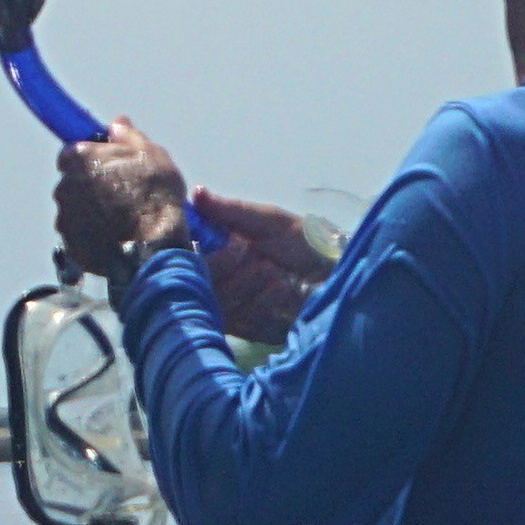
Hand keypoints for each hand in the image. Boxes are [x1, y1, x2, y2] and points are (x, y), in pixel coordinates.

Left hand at [55, 124, 193, 274]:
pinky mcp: (69, 244)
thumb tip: (118, 124)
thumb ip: (129, 136)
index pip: (73, 151)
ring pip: (76, 210)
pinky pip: (79, 235)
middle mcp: (64, 187)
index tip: (108, 163)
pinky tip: (117, 236)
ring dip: (92, 211)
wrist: (153, 247)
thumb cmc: (155, 197)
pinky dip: (93, 234)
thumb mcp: (153, 155)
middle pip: (73, 181)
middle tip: (123, 192)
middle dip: (92, 185)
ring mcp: (64, 218)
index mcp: (80, 158)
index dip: (93, 157)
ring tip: (124, 218)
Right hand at [194, 194, 334, 336]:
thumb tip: (196, 194)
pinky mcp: (250, 330)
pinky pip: (240, 321)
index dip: (195, 250)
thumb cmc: (305, 242)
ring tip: (273, 270)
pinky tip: (281, 290)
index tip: (223, 241)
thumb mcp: (270, 222)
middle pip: (196, 283)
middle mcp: (218, 282)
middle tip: (246, 250)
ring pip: (217, 302)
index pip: (185, 257)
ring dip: (245, 283)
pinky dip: (261, 302)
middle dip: (222, 266)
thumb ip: (232, 212)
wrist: (339, 274)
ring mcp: (232, 308)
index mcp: (216, 254)